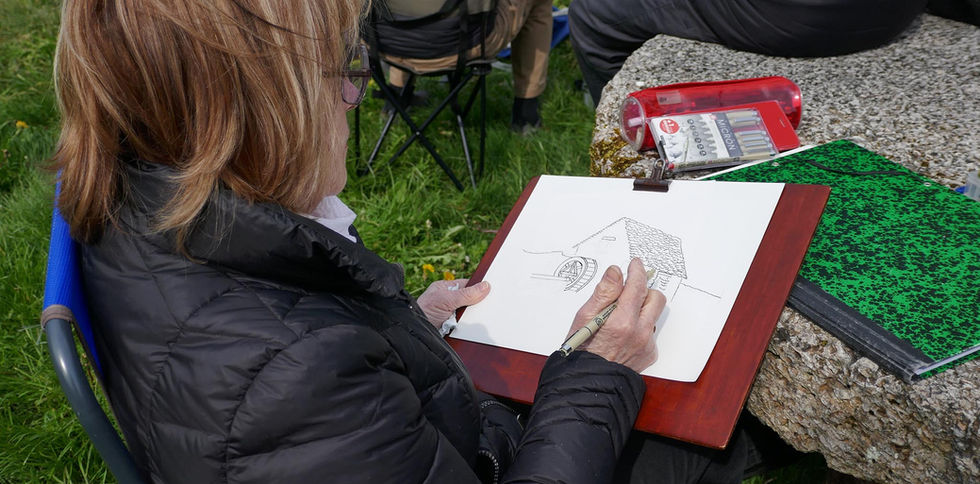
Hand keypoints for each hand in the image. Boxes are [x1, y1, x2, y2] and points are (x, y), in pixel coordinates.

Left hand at [417, 279, 490, 329]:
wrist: (415, 333)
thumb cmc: (424, 311)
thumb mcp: (446, 300)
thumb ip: (466, 294)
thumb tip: (485, 285)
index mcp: (446, 289)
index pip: (468, 285)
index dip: (480, 287)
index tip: (493, 289)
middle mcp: (449, 301)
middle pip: (471, 300)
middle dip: (479, 304)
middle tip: (493, 306)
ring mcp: (451, 315)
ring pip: (470, 315)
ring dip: (477, 318)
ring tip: (489, 317)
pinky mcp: (454, 329)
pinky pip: (468, 328)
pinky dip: (473, 328)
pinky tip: (481, 328)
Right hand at [566, 258, 665, 372]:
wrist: (589, 381)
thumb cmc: (581, 350)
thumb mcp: (584, 317)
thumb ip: (603, 292)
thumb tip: (616, 272)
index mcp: (621, 321)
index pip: (637, 286)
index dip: (637, 271)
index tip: (635, 264)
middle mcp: (639, 333)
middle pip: (655, 298)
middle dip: (644, 290)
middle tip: (630, 291)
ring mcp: (647, 345)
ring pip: (654, 315)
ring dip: (643, 309)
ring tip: (623, 315)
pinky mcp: (650, 354)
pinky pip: (651, 332)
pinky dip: (640, 328)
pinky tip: (624, 335)